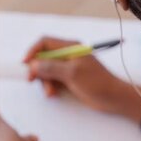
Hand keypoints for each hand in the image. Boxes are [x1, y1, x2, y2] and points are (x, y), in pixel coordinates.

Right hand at [24, 36, 140, 121]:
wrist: (114, 98)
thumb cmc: (97, 83)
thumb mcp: (72, 74)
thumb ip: (51, 67)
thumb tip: (33, 64)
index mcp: (70, 47)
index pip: (45, 42)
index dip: (32, 51)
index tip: (25, 64)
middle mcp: (67, 55)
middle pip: (43, 57)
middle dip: (38, 70)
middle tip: (32, 81)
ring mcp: (68, 67)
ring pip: (46, 70)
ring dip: (44, 81)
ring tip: (50, 93)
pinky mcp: (69, 79)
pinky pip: (53, 79)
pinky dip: (50, 86)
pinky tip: (54, 94)